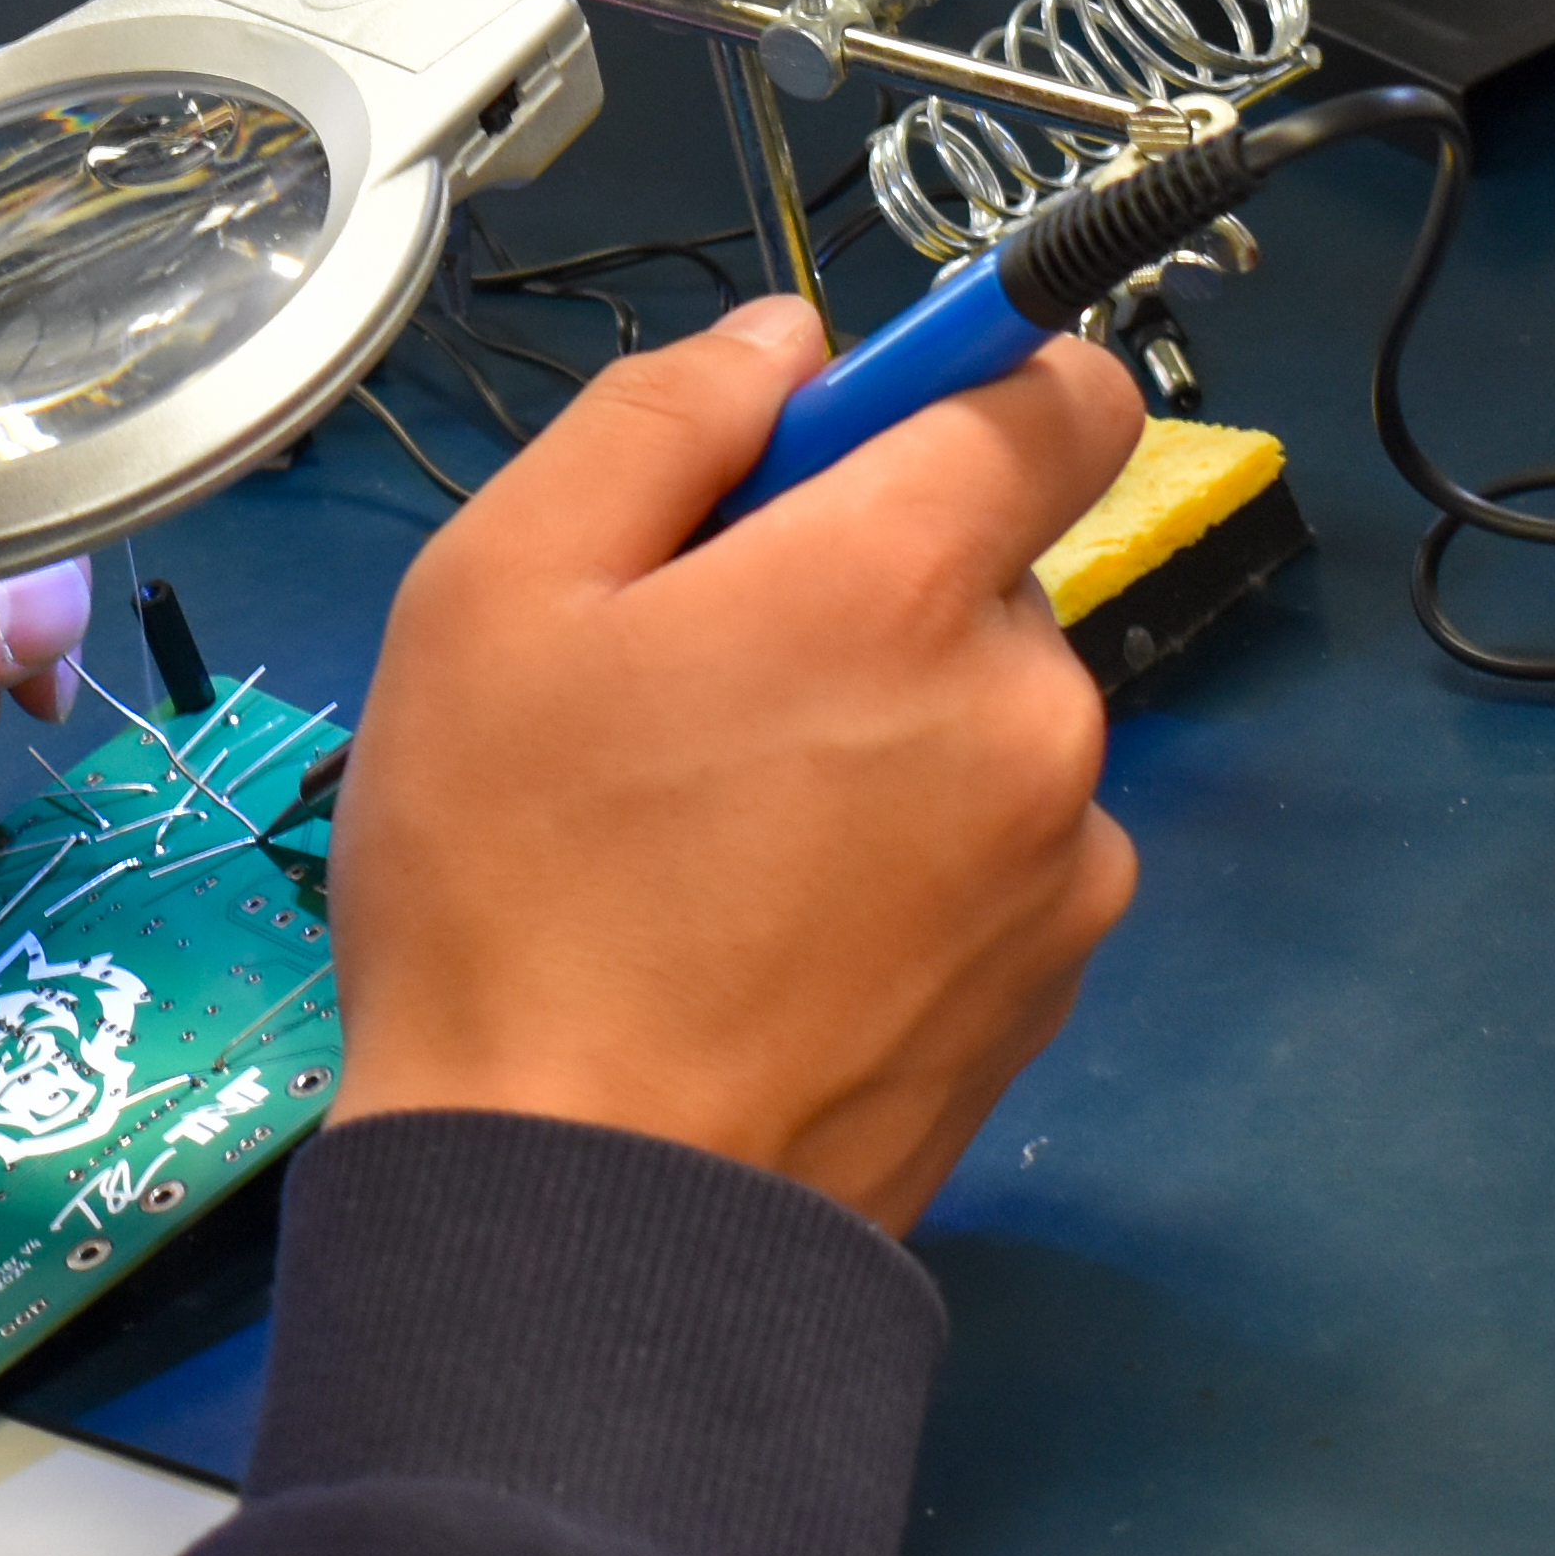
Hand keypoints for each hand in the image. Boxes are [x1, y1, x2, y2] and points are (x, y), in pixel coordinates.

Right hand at [327, 295, 1142, 1232]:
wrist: (584, 1213)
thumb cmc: (511, 892)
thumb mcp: (494, 593)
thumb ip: (657, 420)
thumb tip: (786, 342)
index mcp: (901, 579)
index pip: (1055, 389)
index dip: (960, 377)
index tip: (843, 440)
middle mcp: (1029, 705)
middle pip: (986, 562)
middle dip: (861, 583)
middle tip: (690, 682)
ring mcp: (1060, 858)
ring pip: (986, 713)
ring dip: (886, 728)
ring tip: (714, 832)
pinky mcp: (1054, 984)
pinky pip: (998, 848)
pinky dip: (911, 857)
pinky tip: (772, 928)